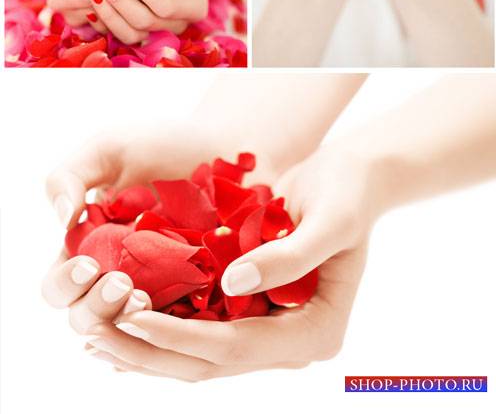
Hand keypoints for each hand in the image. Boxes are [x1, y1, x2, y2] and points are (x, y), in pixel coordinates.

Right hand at [42, 121, 283, 361]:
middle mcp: (117, 275)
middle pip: (87, 320)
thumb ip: (69, 176)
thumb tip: (61, 220)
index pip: (59, 285)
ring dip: (128, 324)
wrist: (227, 145)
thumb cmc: (164, 143)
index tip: (87, 264)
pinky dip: (171, 327)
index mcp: (87, 247)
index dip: (65, 284)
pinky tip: (177, 311)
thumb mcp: (109, 148)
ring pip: (128, 332)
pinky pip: (178, 328)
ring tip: (145, 299)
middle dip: (96, 309)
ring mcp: (157, 291)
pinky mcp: (195, 299)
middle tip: (121, 283)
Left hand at [82, 137, 371, 376]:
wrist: (357, 176)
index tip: (131, 314)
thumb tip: (231, 285)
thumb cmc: (348, 190)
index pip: (235, 346)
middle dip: (149, 350)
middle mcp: (291, 344)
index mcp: (316, 333)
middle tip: (94, 330)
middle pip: (209, 362)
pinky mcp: (254, 313)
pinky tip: (122, 317)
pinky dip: (163, 327)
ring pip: (199, 356)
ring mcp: (272, 332)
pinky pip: (202, 332)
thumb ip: (286, 257)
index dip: (179, 335)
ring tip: (94, 330)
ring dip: (147, 347)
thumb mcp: (328, 220)